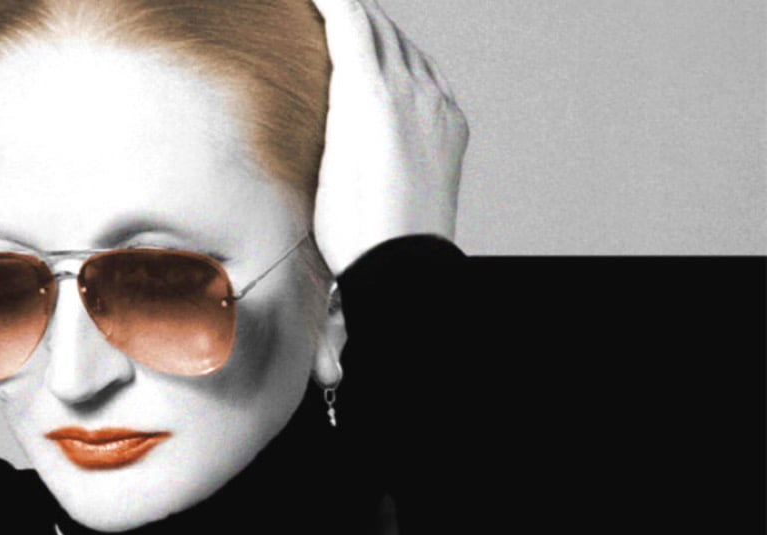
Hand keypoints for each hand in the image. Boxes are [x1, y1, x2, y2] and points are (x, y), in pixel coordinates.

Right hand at [311, 0, 468, 276]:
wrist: (402, 263)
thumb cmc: (352, 225)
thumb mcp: (324, 156)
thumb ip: (334, 106)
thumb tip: (338, 80)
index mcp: (369, 93)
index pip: (350, 20)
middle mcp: (410, 89)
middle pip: (381, 26)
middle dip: (353, 7)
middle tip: (330, 2)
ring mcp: (438, 105)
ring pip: (408, 47)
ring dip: (382, 30)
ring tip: (359, 24)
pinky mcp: (453, 125)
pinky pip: (431, 74)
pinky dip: (408, 58)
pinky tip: (399, 63)